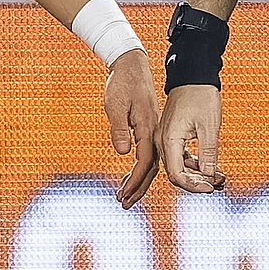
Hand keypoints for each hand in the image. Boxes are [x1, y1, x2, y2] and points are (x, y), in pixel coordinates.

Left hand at [104, 48, 162, 206]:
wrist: (132, 65)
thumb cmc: (122, 82)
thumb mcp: (114, 104)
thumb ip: (118, 128)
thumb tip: (123, 152)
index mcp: (147, 127)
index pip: (145, 161)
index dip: (136, 181)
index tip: (125, 195)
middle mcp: (154, 132)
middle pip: (151, 167)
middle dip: (138, 188)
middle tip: (124, 204)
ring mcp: (153, 130)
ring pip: (151, 162)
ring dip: (140, 181)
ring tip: (126, 196)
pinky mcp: (150, 128)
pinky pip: (149, 154)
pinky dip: (142, 169)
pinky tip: (133, 176)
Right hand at [160, 84, 225, 194]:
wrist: (193, 74)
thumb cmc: (201, 95)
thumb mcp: (209, 126)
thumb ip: (208, 153)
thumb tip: (209, 176)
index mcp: (169, 139)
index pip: (176, 174)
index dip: (193, 186)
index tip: (211, 187)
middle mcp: (163, 140)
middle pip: (176, 173)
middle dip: (197, 182)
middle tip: (218, 185)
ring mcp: (167, 137)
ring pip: (180, 165)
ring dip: (198, 174)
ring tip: (218, 178)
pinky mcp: (173, 134)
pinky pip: (182, 155)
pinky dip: (195, 163)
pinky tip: (211, 167)